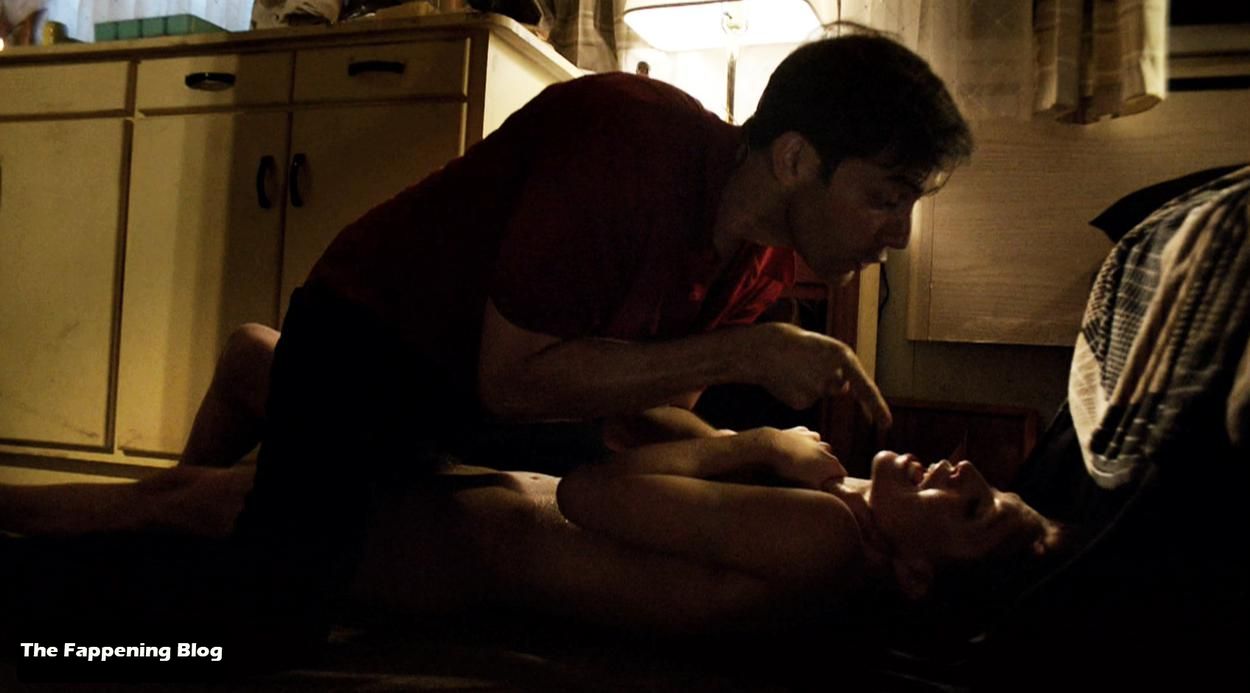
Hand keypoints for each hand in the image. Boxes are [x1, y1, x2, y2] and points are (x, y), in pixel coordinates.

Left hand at [740, 426, 845, 489]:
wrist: (771, 449)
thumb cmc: (791, 472)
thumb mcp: (808, 490)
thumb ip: (819, 494)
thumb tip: (822, 503)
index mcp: (831, 464)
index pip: (841, 474)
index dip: (835, 482)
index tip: (827, 488)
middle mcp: (825, 449)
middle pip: (831, 459)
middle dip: (825, 467)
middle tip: (813, 477)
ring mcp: (812, 438)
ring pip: (820, 446)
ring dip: (815, 453)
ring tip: (803, 462)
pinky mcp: (799, 431)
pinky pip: (806, 436)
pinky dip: (803, 442)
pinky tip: (795, 448)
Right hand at [745, 323, 891, 427]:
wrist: (761, 348)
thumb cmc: (794, 343)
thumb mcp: (823, 347)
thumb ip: (838, 366)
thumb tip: (845, 390)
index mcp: (843, 356)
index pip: (866, 387)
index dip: (877, 407)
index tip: (886, 425)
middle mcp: (833, 375)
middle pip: (837, 387)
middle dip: (827, 379)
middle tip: (806, 362)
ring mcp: (817, 390)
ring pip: (820, 393)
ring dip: (809, 383)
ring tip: (792, 367)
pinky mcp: (801, 402)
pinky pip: (805, 400)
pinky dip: (797, 392)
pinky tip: (785, 379)